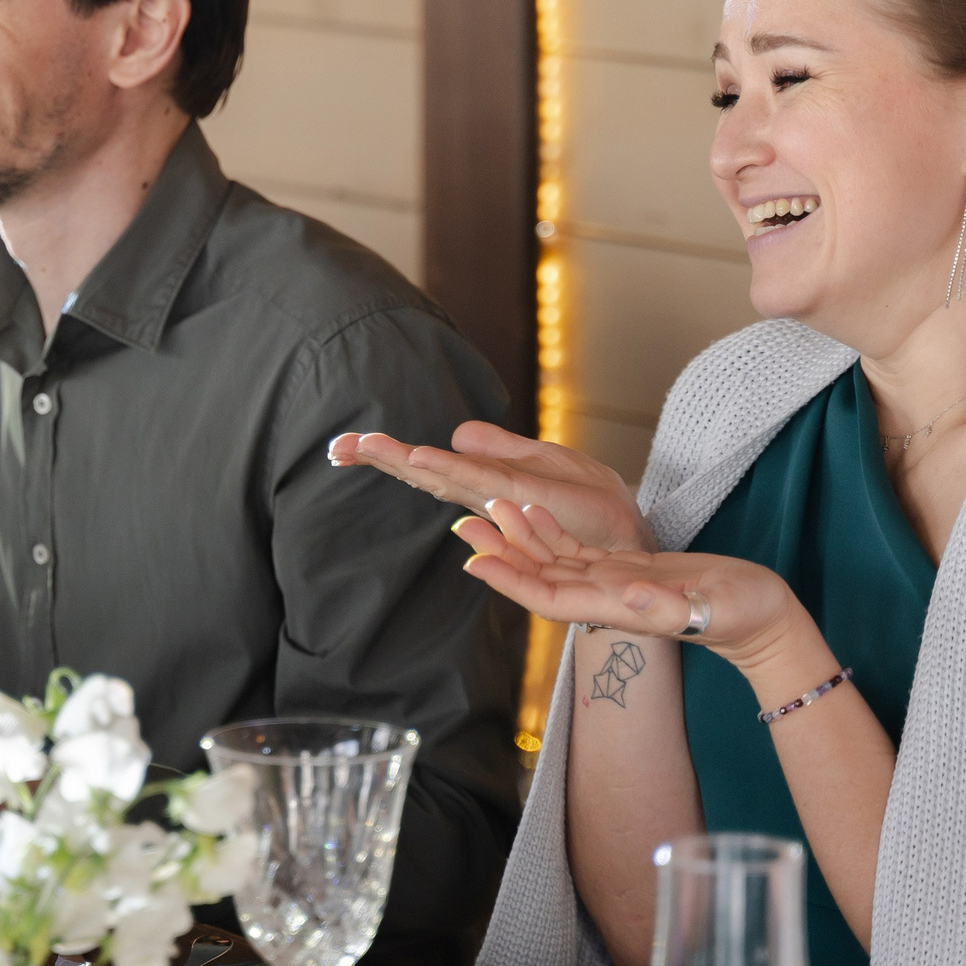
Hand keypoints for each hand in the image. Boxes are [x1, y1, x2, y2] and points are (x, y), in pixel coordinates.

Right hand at [330, 421, 650, 552]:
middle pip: (423, 473)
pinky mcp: (522, 500)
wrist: (629, 531)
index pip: (427, 465)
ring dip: (402, 461)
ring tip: (364, 446)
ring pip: (441, 476)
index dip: (388, 456)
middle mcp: (484, 495)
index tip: (343, 446)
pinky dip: (445, 468)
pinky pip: (477, 481)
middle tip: (336, 448)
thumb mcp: (541, 460)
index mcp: (483, 482)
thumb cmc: (589, 504)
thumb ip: (498, 449)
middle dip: (380, 460)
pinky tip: (420, 457)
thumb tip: (455, 434)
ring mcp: (500, 499)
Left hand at [454, 500, 826, 692]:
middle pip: (539, 576)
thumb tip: (632, 596)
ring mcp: (615, 585)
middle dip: (500, 552)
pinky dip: (551, 531)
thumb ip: (672, 606)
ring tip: (485, 508)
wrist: (765, 621)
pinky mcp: (629, 571)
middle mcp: (606, 599)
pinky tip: (531, 509)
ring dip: (518, 538)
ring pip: (554, 560)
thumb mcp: (713, 608)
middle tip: (463, 522)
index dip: (510, 580)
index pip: (549, 596)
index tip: (474, 562)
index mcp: (618, 607)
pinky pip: (578, 552)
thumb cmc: (746, 617)